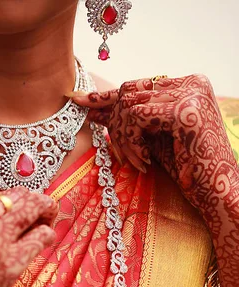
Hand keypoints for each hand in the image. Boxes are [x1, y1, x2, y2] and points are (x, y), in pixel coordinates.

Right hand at [0, 187, 56, 286]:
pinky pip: (41, 236)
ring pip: (33, 208)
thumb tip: (6, 212)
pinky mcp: (9, 264)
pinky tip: (45, 241)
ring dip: (46, 212)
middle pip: (19, 196)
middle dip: (36, 201)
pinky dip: (47, 235)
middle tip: (44, 211)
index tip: (19, 213)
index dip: (14, 202)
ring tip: (47, 223)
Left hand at [72, 76, 238, 286]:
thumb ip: (131, 122)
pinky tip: (145, 161)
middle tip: (115, 151)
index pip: (138, 84)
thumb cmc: (188, 171)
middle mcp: (191, 83)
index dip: (108, 96)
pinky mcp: (184, 112)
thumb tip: (95, 110)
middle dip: (113, 122)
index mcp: (188, 86)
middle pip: (130, 91)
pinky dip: (132, 142)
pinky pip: (136, 117)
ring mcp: (190, 94)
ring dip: (124, 139)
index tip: (81, 102)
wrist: (217, 192)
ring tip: (138, 162)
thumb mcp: (154, 140)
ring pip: (129, 104)